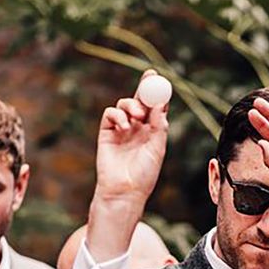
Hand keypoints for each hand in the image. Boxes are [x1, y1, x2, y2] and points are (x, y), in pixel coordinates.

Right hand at [87, 70, 168, 261]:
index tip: (159, 79)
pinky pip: (110, 114)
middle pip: (140, 101)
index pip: (155, 107)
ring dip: (132, 104)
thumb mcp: (157, 149)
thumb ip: (158, 125)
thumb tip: (161, 102)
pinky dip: (117, 114)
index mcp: (152, 132)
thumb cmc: (143, 175)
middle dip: (144, 87)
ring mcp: (121, 130)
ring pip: (125, 104)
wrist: (124, 191)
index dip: (157, 92)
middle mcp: (137, 128)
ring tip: (137, 117)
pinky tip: (124, 126)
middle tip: (149, 78)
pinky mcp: (106, 133)